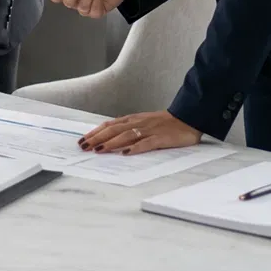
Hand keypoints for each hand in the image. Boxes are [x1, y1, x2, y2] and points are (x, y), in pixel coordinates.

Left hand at [78, 110, 201, 154]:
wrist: (188, 118)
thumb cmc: (165, 124)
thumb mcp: (144, 123)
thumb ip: (129, 129)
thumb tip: (111, 140)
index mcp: (133, 120)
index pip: (110, 125)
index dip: (95, 132)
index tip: (83, 140)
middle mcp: (138, 123)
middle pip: (114, 130)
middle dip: (97, 138)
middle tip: (84, 146)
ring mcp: (149, 130)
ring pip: (126, 136)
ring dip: (111, 143)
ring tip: (99, 150)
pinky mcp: (161, 138)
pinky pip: (147, 143)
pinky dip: (136, 148)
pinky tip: (126, 153)